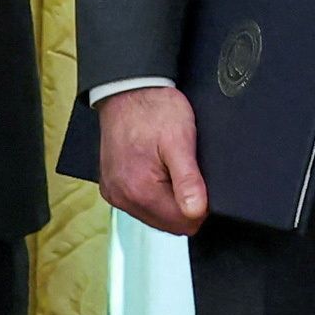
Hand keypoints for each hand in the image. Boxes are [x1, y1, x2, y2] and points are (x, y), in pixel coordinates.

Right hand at [94, 87, 208, 235]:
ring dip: (168, 199)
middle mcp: (122, 197)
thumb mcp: (180, 140)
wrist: (128, 90)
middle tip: (187, 171)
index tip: (203, 185)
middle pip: (168, 223)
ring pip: (154, 215)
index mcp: (140, 190)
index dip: (201, 208)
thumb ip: (188, 180)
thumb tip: (196, 212)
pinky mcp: (111, 186)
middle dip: (184, 204)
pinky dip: (153, 193)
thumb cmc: (154, 109)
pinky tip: (158, 171)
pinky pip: (139, 204)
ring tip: (171, 167)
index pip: (182, 224)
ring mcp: (114, 192)